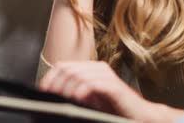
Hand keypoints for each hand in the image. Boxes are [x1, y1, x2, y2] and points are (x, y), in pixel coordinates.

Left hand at [39, 61, 183, 122]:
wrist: (139, 117)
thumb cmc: (114, 110)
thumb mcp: (88, 101)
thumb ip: (74, 95)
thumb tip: (53, 96)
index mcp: (90, 69)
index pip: (63, 66)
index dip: (50, 78)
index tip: (43, 91)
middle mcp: (98, 68)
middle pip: (68, 69)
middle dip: (56, 84)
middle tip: (51, 98)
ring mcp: (106, 76)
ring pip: (78, 75)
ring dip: (67, 90)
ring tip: (63, 101)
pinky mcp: (114, 87)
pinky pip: (93, 84)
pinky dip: (82, 92)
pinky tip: (77, 100)